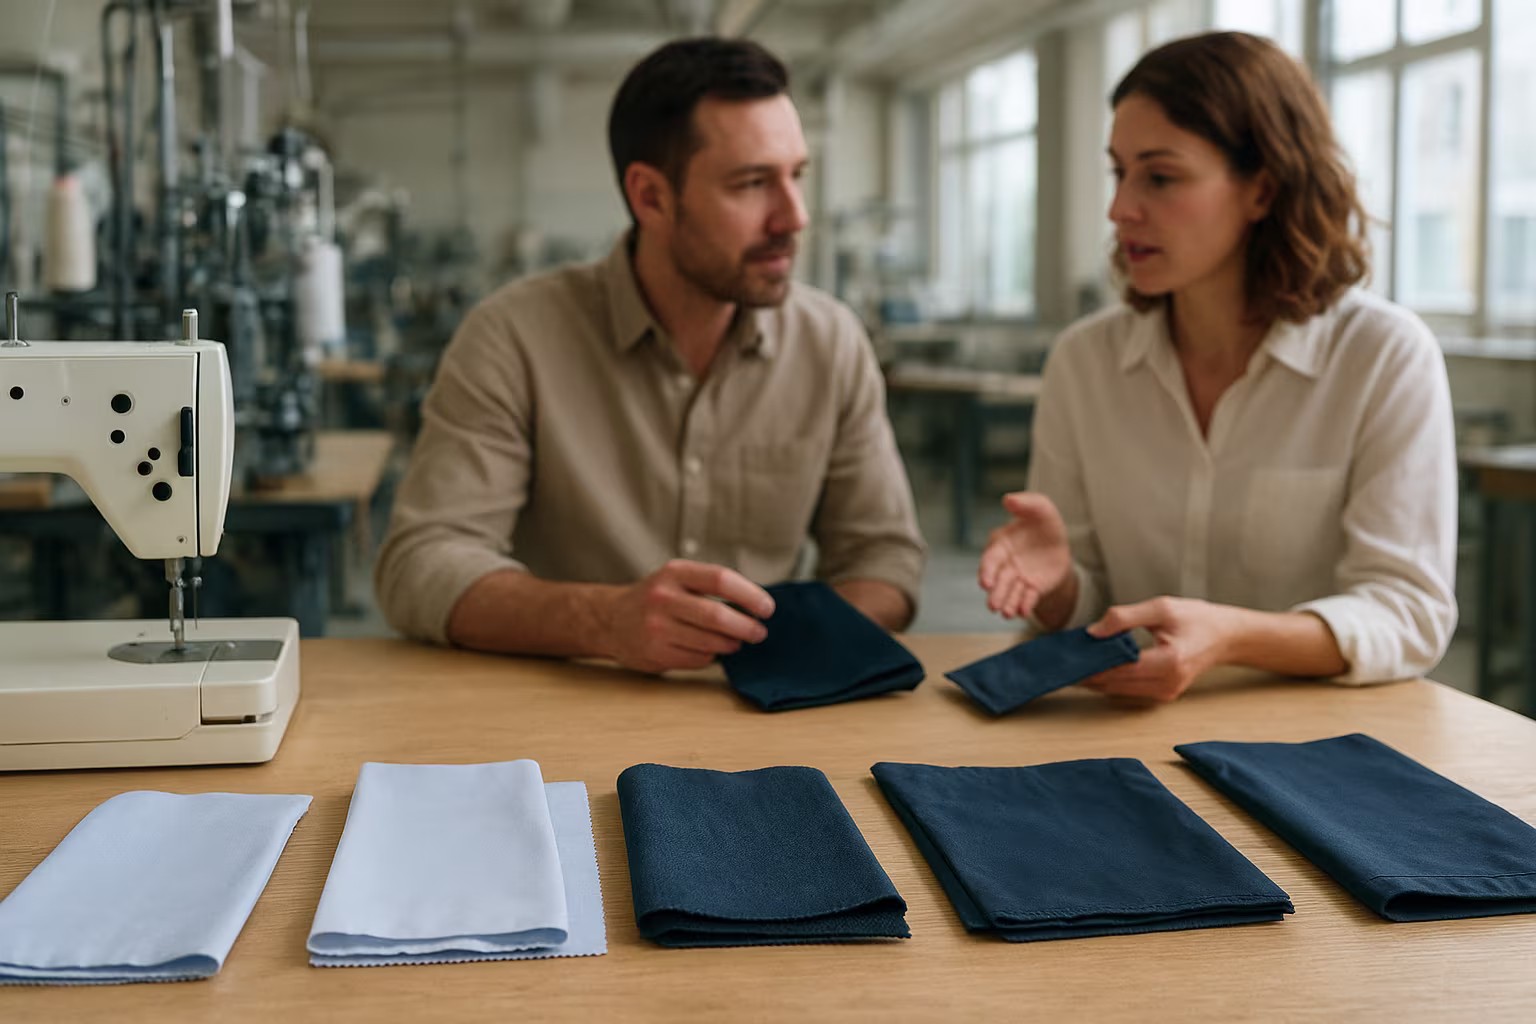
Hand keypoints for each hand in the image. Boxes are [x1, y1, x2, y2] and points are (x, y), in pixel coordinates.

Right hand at [600, 560, 774, 673]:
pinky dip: (710, 655)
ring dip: (731, 644)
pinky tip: (708, 649)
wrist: (610, 619)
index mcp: (674, 572)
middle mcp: (663, 598)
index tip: (767, 608)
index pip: (721, 579)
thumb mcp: (677, 579)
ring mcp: (656, 627)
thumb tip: (756, 605)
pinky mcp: (655, 653)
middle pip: (718, 615)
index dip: (750, 595)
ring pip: (710, 642)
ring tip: (736, 641)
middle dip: (747, 627)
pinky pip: (698, 658)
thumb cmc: (657, 599)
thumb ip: (711, 586)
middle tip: (759, 632)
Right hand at [978, 492, 1072, 619]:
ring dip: (1006, 603)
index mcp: (1001, 545)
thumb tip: (1007, 499)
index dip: (986, 571)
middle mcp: (1006, 565)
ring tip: (1006, 613)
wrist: (1059, 543)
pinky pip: (1027, 599)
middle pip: (998, 581)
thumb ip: (1025, 503)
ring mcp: (1018, 579)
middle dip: (995, 593)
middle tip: (993, 605)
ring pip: (1010, 593)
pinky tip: (1022, 611)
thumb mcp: (1040, 508)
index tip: (985, 582)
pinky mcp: (1032, 590)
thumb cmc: (1043, 523)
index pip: (990, 560)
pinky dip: (1024, 605)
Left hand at [1081, 597, 1238, 701]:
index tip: (1068, 655)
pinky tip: (1096, 666)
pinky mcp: (1163, 695)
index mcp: (1168, 661)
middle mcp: (1167, 683)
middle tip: (1064, 658)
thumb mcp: (1161, 608)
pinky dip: (1110, 679)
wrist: (1225, 637)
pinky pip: (1128, 690)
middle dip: (1088, 672)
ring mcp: (1166, 693)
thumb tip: (1092, 632)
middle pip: (1114, 684)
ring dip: (1096, 677)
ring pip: (1118, 690)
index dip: (1090, 664)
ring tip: (1076, 660)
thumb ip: (1124, 617)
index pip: (1118, 669)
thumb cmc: (1196, 618)